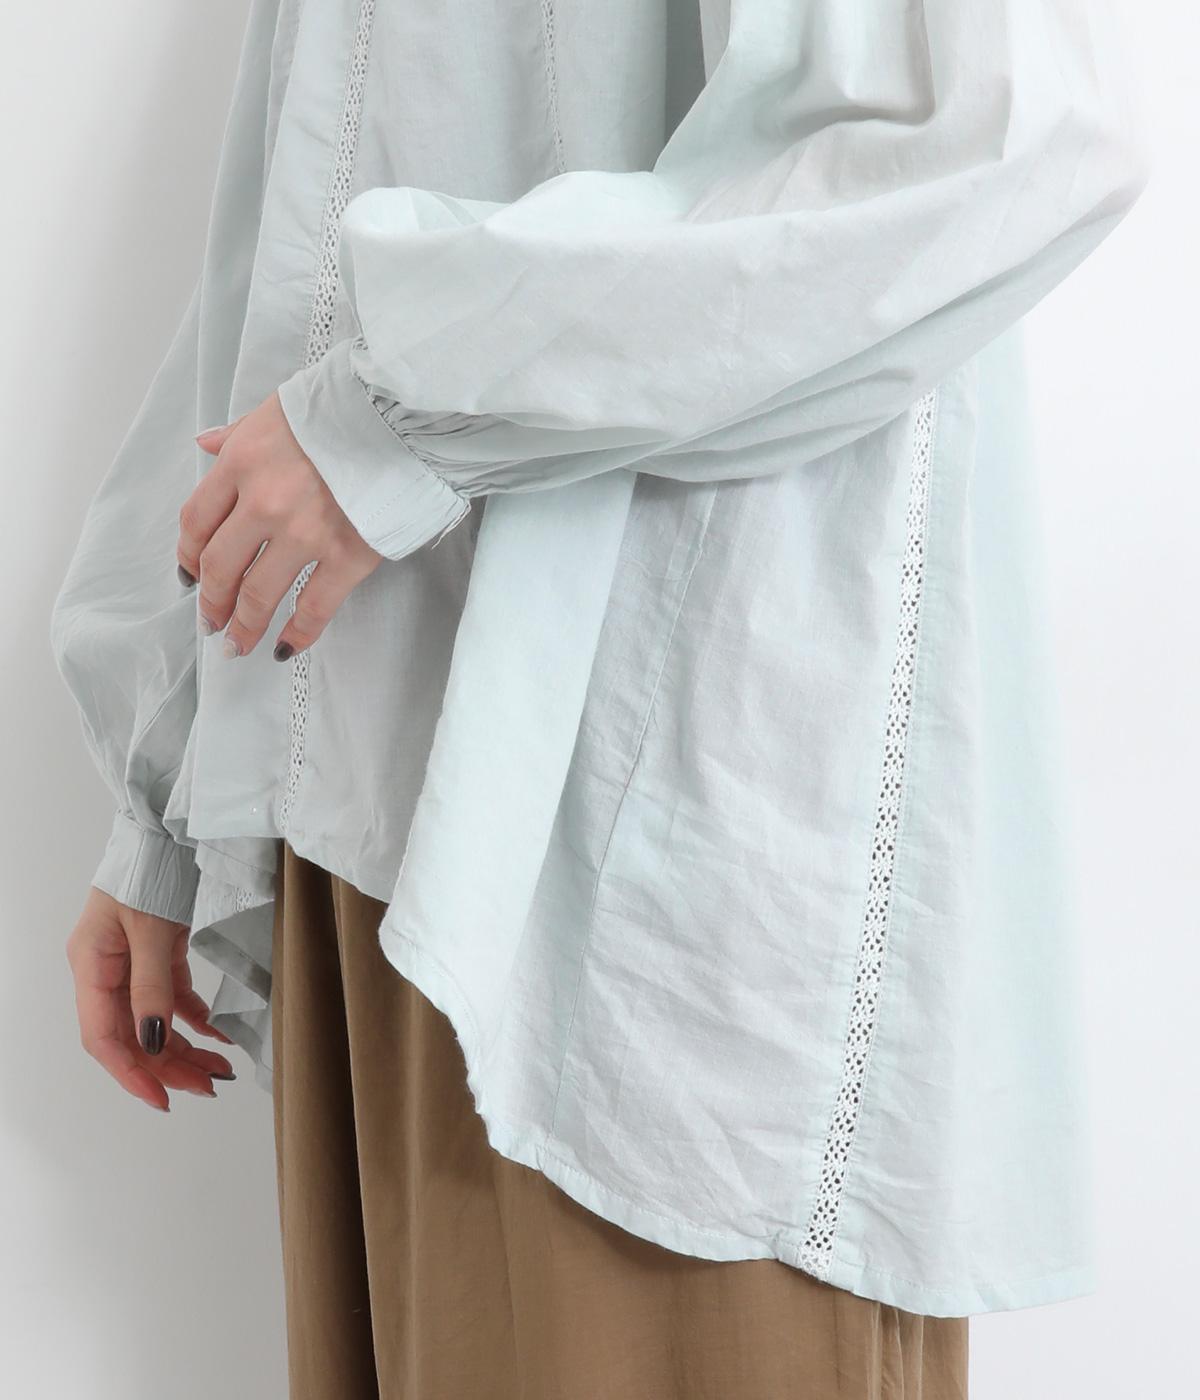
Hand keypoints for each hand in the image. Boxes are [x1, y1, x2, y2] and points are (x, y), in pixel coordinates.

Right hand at [66, 886, 237, 1111]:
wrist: (169, 825)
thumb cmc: (151, 867)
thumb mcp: (150, 928)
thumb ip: (151, 985)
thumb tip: (151, 1040)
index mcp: (91, 965)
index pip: (103, 1037)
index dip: (131, 1072)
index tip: (163, 1098)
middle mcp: (107, 968)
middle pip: (132, 1033)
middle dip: (168, 1065)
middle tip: (208, 1086)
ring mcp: (132, 960)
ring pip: (155, 1019)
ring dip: (185, 1047)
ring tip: (220, 1070)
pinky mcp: (158, 949)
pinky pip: (173, 995)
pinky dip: (195, 1017)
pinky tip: (219, 1035)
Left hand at [177, 392, 384, 660]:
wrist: (400, 414)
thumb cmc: (340, 407)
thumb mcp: (275, 409)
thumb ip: (237, 433)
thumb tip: (206, 444)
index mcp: (241, 462)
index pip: (196, 521)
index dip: (188, 556)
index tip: (190, 576)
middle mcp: (264, 502)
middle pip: (221, 565)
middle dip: (211, 601)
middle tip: (210, 621)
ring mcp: (305, 533)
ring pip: (259, 594)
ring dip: (243, 625)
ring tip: (236, 645)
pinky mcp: (348, 555)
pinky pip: (313, 607)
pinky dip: (296, 634)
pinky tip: (284, 648)